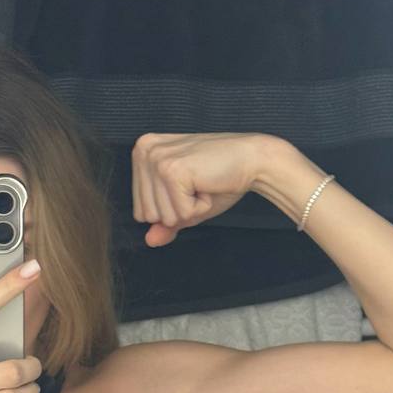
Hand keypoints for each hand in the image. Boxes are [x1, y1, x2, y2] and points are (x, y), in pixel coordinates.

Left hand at [131, 131, 271, 245]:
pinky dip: (200, 207)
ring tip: (202, 185)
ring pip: (163, 217)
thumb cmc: (219, 179)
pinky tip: (208, 185)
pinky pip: (181, 214)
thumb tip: (150, 241)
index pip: (140, 211)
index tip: (189, 187)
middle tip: (197, 186)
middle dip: (179, 211)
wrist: (252, 159)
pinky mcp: (172, 170)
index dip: (171, 210)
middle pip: (148, 216)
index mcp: (141, 153)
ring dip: (190, 209)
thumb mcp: (186, 205)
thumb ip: (165, 223)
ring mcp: (157, 159)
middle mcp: (144, 151)